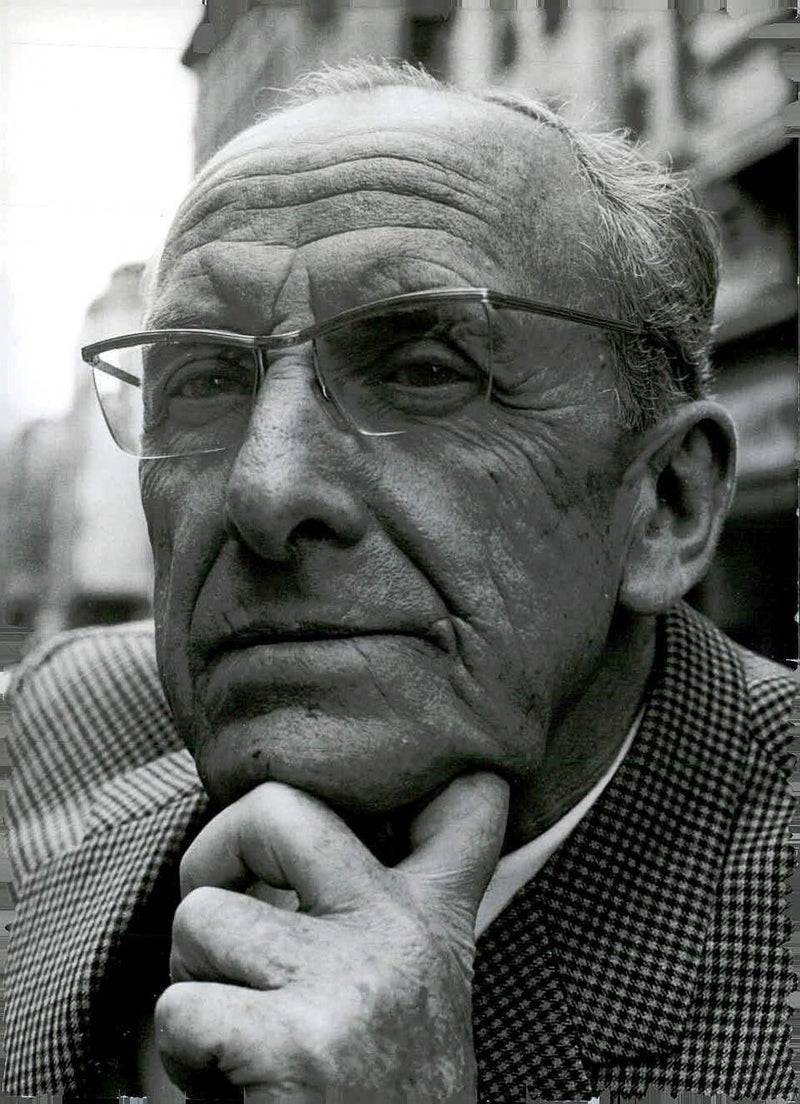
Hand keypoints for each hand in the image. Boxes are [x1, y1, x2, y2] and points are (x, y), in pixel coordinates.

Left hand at [155, 772, 508, 1101]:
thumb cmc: (387, 1092)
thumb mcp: (419, 991)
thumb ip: (385, 916)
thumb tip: (294, 850)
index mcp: (431, 918)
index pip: (465, 804)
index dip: (432, 768)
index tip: (389, 777)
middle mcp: (399, 930)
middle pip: (279, 808)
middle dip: (216, 846)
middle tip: (217, 900)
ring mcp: (350, 978)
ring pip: (203, 919)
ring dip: (193, 981)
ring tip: (234, 1033)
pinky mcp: (297, 1041)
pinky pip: (180, 1013)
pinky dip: (180, 1059)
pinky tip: (227, 1088)